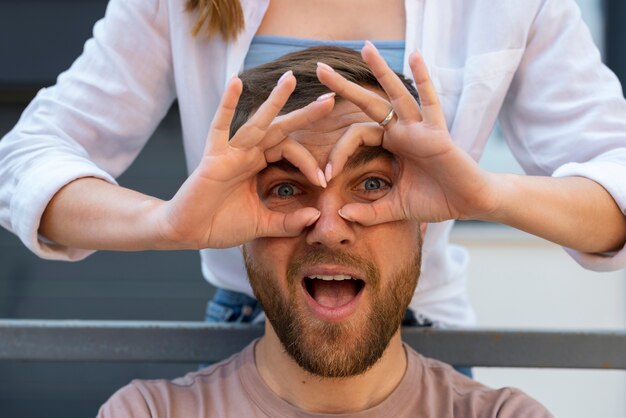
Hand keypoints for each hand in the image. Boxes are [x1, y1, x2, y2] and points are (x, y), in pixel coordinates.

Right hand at [155, 72, 334, 248]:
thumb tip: (316, 217)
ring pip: (257, 122)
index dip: (309, 163)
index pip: (290, 151)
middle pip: (280, 128)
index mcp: (259, 165)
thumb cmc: (221, 225)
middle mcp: (247, 153)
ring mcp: (230, 152)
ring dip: (274, 100)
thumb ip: (288, 222)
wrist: (189, 233)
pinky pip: (220, 126)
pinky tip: (236, 82)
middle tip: (330, 100)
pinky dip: (226, 104)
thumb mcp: (262, 225)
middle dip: (305, 115)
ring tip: (290, 79)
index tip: (324, 180)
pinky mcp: (213, 157)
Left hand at [315, 42, 500, 224]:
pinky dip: (424, 79)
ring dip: (380, 70)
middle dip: (343, 87)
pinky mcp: (436, 132)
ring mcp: (419, 127)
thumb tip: (341, 217)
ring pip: (396, 93)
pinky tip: (415, 55)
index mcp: (391, 145)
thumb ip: (370, 213)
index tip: (325, 177)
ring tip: (364, 46)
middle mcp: (402, 130)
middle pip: (369, 103)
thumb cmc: (435, 201)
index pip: (356, 136)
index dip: (337, 154)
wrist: (468, 204)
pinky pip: (430, 101)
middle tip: (319, 68)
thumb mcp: (395, 208)